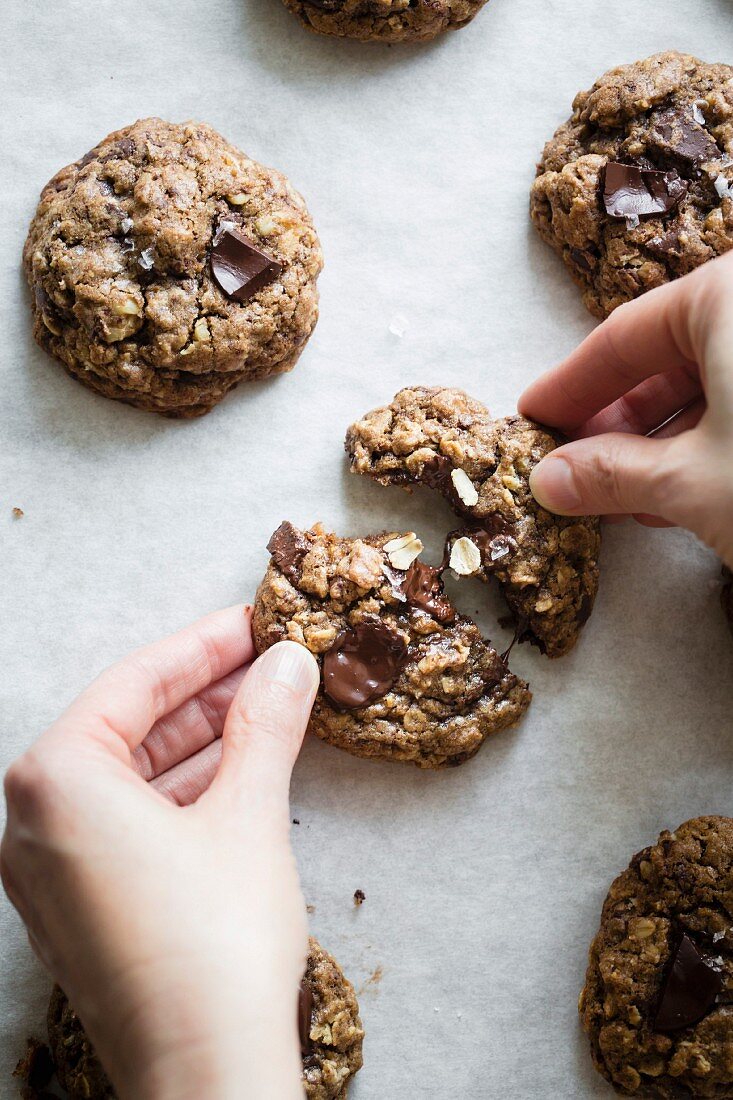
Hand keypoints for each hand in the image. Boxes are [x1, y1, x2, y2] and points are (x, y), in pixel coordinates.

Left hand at [1, 607, 318, 1099]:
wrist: (207, 1075)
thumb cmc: (215, 944)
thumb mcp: (248, 812)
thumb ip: (265, 724)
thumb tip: (289, 664)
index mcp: (54, 782)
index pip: (134, 684)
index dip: (203, 647)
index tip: (253, 623)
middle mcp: (34, 822)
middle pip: (128, 728)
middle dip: (205, 694)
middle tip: (269, 661)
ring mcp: (52, 870)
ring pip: (131, 777)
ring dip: (201, 742)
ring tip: (268, 709)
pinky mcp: (81, 907)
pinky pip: (128, 822)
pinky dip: (184, 792)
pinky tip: (241, 772)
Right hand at [519, 251, 732, 566]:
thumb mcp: (692, 482)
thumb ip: (613, 473)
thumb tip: (550, 480)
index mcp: (728, 294)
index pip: (623, 337)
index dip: (568, 387)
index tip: (532, 420)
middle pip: (668, 356)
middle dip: (614, 421)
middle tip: (570, 467)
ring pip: (712, 382)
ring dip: (659, 442)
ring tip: (619, 495)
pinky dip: (710, 443)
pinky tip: (675, 494)